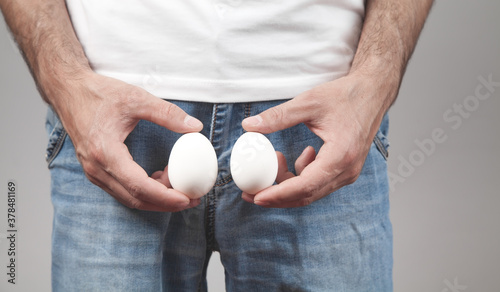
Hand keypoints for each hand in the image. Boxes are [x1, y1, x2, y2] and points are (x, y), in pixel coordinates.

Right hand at [52, 72, 202, 211]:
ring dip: (155, 197)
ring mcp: (93, 172)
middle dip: (165, 203)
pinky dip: (143, 189)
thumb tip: (195, 127)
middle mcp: (96, 168)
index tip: (187, 198)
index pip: (138, 186)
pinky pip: (122, 189)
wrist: (68, 90)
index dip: (165, 197)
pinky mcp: (95, 170)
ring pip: (128, 197)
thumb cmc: (98, 93)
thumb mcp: (137, 98)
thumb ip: (168, 113)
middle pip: (135, 199)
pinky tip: (160, 177)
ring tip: (179, 185)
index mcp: (105, 152)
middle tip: (191, 199)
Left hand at [241, 73, 392, 207]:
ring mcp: (348, 173)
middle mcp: (347, 170)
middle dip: (277, 197)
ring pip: (312, 192)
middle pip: (306, 196)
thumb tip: (249, 125)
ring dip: (288, 184)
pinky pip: (319, 183)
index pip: (305, 186)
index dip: (278, 194)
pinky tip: (299, 156)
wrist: (373, 92)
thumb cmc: (346, 96)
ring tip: (277, 159)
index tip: (256, 195)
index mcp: (341, 156)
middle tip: (252, 192)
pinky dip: (302, 176)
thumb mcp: (309, 102)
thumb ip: (278, 116)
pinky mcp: (346, 170)